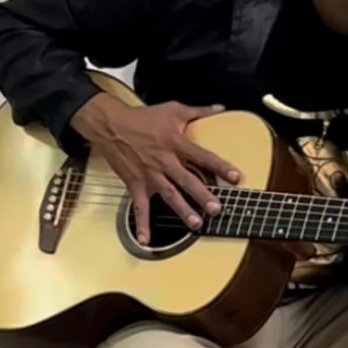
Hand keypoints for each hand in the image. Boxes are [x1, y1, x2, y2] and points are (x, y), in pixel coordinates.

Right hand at [70, 94, 240, 244]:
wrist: (110, 125)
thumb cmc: (143, 117)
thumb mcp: (173, 109)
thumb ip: (199, 111)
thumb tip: (221, 107)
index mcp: (176, 143)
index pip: (203, 156)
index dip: (220, 167)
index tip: (236, 177)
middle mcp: (164, 161)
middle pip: (187, 180)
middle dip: (202, 195)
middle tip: (217, 209)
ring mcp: (149, 175)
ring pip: (169, 195)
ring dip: (183, 210)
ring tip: (196, 225)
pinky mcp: (135, 184)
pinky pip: (139, 207)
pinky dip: (142, 224)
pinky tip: (147, 240)